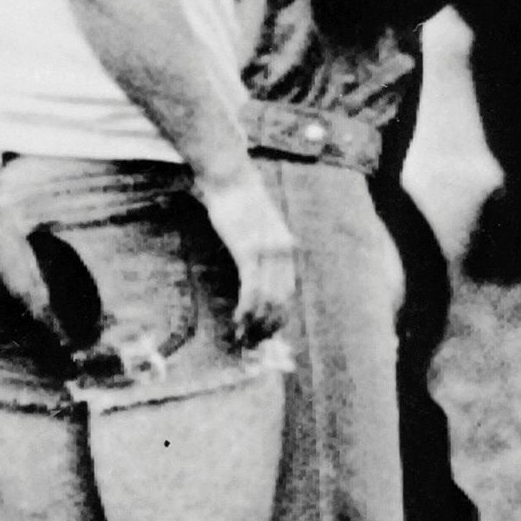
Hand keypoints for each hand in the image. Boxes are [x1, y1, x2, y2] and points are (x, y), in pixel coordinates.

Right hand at [199, 167, 297, 347]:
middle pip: (282, 300)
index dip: (279, 316)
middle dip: (268, 325)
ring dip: (255, 322)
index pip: (289, 291)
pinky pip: (251, 288)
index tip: (267, 332)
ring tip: (244, 336)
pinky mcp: (249, 251)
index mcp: (288, 248)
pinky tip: (239, 319)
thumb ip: (263, 249)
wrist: (230, 178)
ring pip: (267, 299)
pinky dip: (246, 308)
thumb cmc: (239, 203)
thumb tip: (257, 274)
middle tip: (254, 341)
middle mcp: (284, 252)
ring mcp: (268, 252)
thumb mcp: (259, 229)